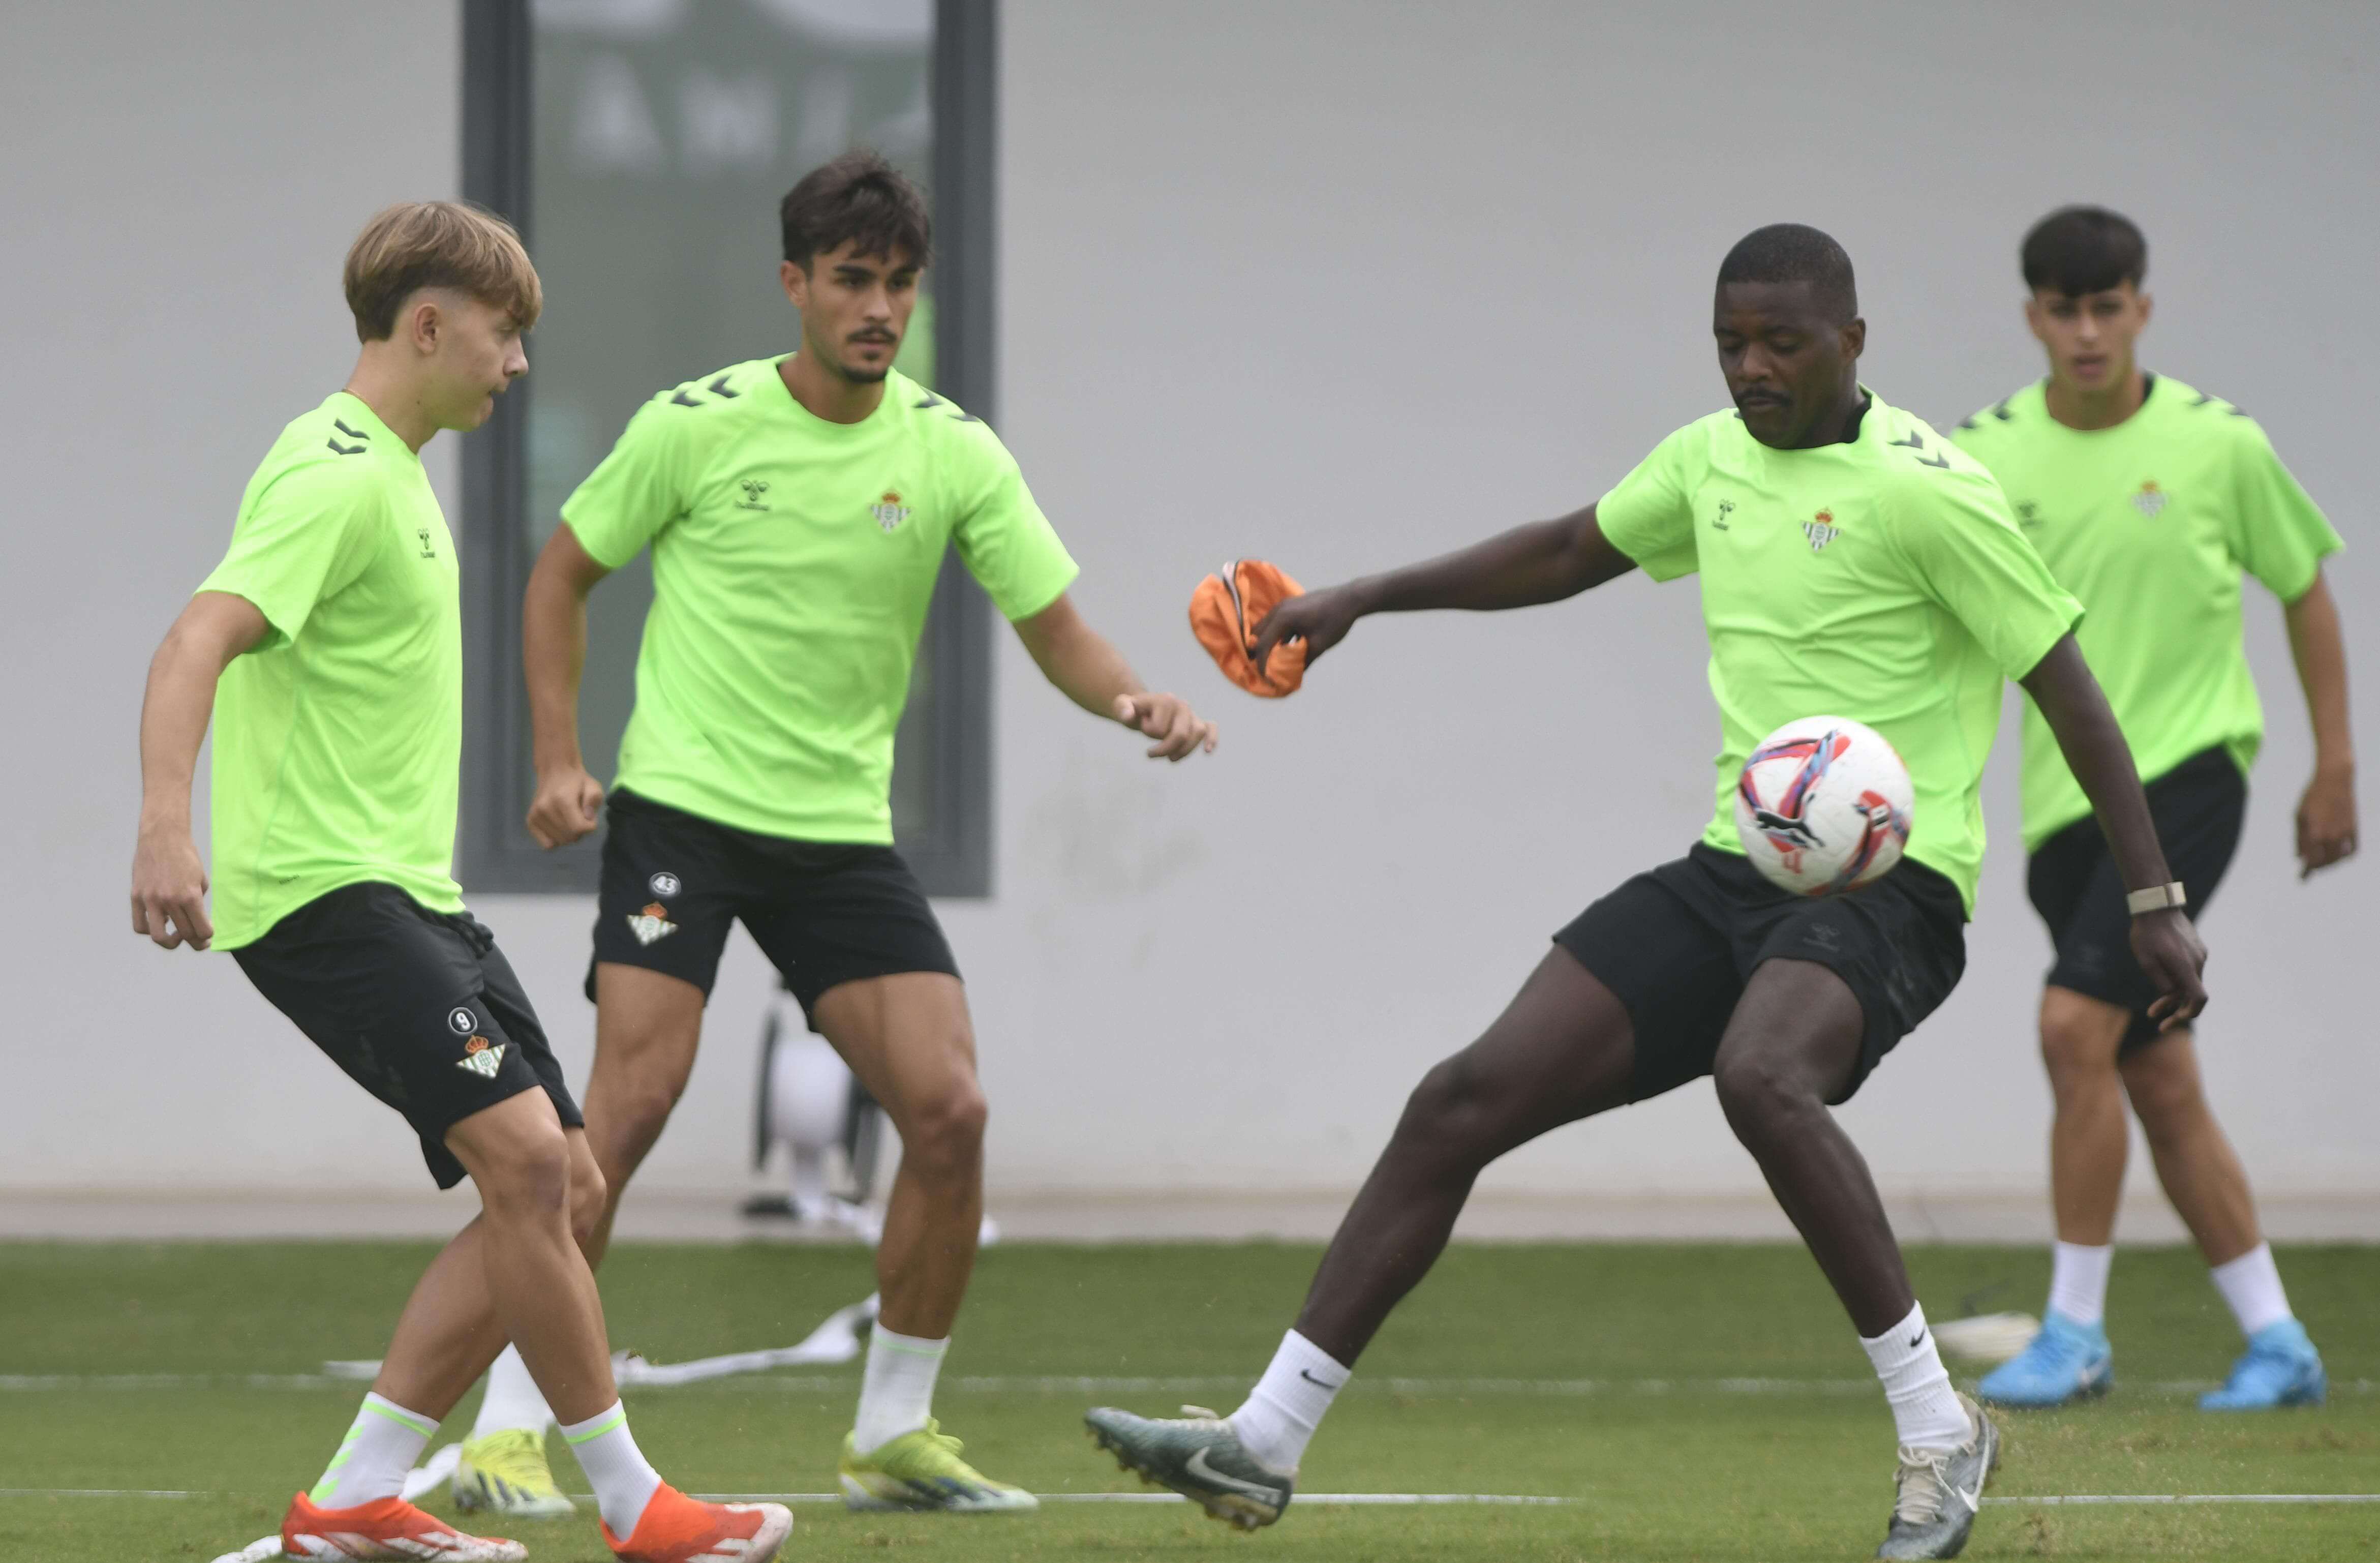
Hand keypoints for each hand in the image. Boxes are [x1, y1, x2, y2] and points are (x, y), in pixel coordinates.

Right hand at [131, 822, 211, 950]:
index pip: (202, 930)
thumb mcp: (201, 879)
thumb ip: (198, 901)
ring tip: (176, 937)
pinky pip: (140, 925)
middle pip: (184, 934)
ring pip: (158, 937)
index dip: (207, 937)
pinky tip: (161, 922)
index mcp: (190, 896)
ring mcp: (151, 900)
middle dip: (195, 941)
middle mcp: (170, 900)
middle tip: (198, 940)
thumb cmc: (186, 856)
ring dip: (170, 943)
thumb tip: (195, 921)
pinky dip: (150, 929)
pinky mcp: (136, 896)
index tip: (208, 935)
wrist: (162, 836)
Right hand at [526, 763, 604, 848]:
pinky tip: (559, 826)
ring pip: (559, 842)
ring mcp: (535, 816)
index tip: (589, 817)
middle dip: (579, 831)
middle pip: (570, 837)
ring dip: (568, 835)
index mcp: (562, 800)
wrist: (555, 772)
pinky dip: (556, 839)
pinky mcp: (530, 822)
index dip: (590, 826)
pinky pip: (547, 844)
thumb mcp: (593, 787)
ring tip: (568, 819)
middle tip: (578, 816)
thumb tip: (587, 818)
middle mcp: (545, 809)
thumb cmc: (577, 781)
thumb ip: (593, 801)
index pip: (579, 828)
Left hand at [1112, 692, 1217, 760]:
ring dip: (1182, 751)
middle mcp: (1181, 705)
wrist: (1142, 709)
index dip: (1149, 731)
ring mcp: (1190, 714)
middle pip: (1181, 734)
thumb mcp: (1121, 706)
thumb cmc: (1132, 709)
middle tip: (1149, 754)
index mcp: (1165, 699)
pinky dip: (1212, 738)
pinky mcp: (1196, 722)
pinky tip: (1207, 751)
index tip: (1141, 726)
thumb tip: (1128, 716)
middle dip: (1164, 748)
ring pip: (1197, 734)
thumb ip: (1122, 708)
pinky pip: (1210, 728)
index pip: (1161, 727)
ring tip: (1169, 759)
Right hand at [1251, 583, 1365, 676]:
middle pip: (1259, 633)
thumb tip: (1294, 675)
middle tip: (1260, 669)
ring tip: (1269, 659)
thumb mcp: (1318, 645)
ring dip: (1266, 642)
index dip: (1262, 663)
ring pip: (1267, 626)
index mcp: (1282, 618)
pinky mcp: (1293, 605)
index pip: (1263, 644)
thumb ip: (1303, 661)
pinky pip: (1278, 622)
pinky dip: (1277, 634)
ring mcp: (1286, 605)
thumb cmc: (1335, 621)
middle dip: (1257, 651)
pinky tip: (1285, 646)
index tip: (1265, 678)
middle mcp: (1279, 609)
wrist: (1351, 599)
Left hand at [2129, 907, 2207, 1030]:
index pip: (2199, 999)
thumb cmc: (2147, 934)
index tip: (2171, 1021)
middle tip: (2153, 1016)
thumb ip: (2162, 982)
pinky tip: (2163, 980)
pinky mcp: (2197, 948)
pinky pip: (2190, 970)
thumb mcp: (2146, 961)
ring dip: (2175, 995)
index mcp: (2186, 967)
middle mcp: (2198, 961)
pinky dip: (2180, 980)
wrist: (2156, 906)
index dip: (2188, 1014)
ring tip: (2154, 1005)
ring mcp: (2200, 954)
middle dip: (2175, 1008)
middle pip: (2192, 993)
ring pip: (2191, 982)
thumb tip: (2172, 996)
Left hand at [2295, 765, 2357, 878]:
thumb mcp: (2299, 816)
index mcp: (2313, 832)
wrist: (2334, 781)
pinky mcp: (2354, 828)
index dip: (2306, 871)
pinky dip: (2346, 857)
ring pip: (2339, 858)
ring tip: (2323, 864)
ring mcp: (2343, 832)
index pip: (2310, 859)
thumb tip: (2298, 858)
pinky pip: (2352, 850)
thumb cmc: (2311, 797)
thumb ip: (2298, 838)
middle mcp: (2329, 835)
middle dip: (2318, 868)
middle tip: (2311, 870)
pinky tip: (2340, 857)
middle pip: (2325, 862)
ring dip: (2331, 865)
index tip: (2302, 878)